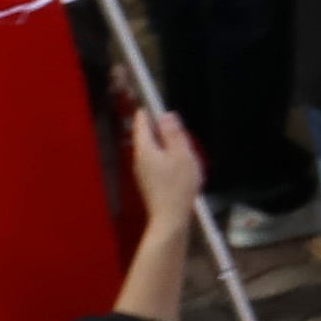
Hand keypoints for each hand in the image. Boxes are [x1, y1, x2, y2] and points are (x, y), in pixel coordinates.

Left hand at [126, 106, 205, 231]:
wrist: (170, 218)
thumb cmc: (178, 186)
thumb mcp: (181, 154)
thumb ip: (173, 133)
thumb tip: (166, 115)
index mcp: (145, 149)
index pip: (141, 123)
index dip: (148, 111)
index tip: (153, 102)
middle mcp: (139, 159)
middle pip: (146, 136)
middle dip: (158, 128)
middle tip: (172, 122)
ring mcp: (142, 173)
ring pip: (151, 150)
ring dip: (163, 144)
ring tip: (180, 144)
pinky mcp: (149, 183)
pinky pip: (156, 162)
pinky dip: (165, 157)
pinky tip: (178, 164)